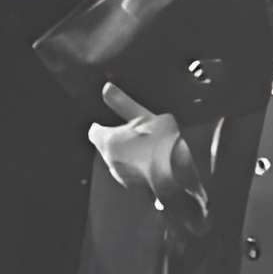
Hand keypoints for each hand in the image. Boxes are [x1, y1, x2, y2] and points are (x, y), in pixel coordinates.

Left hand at [90, 83, 195, 203]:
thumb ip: (123, 102)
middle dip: (117, 137)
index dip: (100, 124)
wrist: (178, 178)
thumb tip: (107, 88)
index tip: (106, 120)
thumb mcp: (145, 115)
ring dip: (128, 151)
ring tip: (149, 143)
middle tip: (135, 129)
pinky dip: (139, 164)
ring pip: (119, 158)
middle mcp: (109, 160)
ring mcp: (121, 175)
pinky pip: (132, 171)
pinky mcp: (134, 186)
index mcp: (107, 140)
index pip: (94, 131)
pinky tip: (155, 158)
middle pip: (106, 145)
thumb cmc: (161, 145)